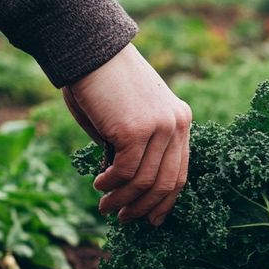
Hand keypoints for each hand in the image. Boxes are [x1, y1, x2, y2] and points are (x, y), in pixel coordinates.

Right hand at [62, 44, 192, 225]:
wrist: (88, 48)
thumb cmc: (102, 82)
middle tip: (124, 219)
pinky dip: (112, 183)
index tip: (154, 220)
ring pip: (145, 180)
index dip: (167, 200)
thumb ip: (136, 147)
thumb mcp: (128, 118)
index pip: (181, 171)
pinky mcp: (137, 129)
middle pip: (167, 182)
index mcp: (180, 120)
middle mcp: (177, 124)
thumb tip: (128, 185)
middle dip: (144, 206)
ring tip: (106, 207)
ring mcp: (160, 127)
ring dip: (123, 199)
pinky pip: (127, 170)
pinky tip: (99, 184)